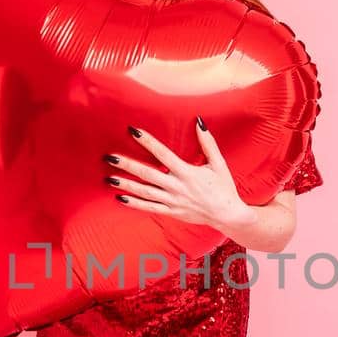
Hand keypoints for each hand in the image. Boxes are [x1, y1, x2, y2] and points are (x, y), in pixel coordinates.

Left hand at [104, 119, 249, 232]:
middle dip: (128, 165)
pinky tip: (121, 197)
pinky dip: (135, 203)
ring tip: (110, 178)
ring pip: (146, 192)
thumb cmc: (223, 187)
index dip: (148, 142)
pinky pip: (150, 208)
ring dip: (127, 185)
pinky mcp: (172, 212)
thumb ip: (207, 142)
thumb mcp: (218, 163)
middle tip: (110, 157)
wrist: (227, 215)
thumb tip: (199, 122)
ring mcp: (173, 201)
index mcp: (188, 172)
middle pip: (148, 174)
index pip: (163, 154)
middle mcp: (177, 187)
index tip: (133, 131)